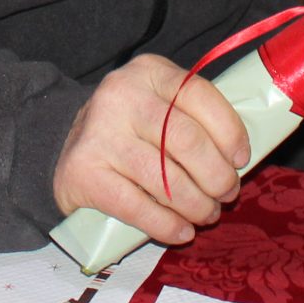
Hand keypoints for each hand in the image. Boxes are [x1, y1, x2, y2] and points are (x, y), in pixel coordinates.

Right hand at [52, 55, 251, 247]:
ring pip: (166, 178)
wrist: (63, 149)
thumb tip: (240, 158)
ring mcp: (99, 133)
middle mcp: (121, 95)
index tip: (240, 159)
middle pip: (186, 140)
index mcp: (149, 72)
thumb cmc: (130, 130)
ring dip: (196, 205)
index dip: (229, 131)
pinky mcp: (84, 172)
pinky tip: (181, 231)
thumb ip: (195, 118)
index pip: (199, 94)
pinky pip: (138, 207)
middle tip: (226, 194)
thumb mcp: (159, 104)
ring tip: (206, 214)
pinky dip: (167, 225)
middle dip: (217, 176)